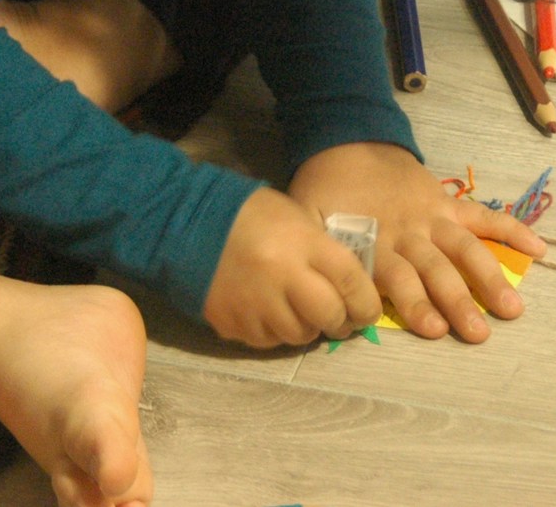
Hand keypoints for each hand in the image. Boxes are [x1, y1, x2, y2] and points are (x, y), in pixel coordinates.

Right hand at [202, 187, 381, 347]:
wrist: (189, 221)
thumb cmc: (251, 215)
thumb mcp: (296, 219)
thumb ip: (323, 252)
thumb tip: (349, 290)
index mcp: (303, 242)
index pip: (351, 281)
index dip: (367, 302)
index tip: (367, 310)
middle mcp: (282, 274)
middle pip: (328, 315)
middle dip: (340, 322)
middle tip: (338, 319)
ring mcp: (255, 302)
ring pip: (299, 335)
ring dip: (306, 328)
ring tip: (299, 312)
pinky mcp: (231, 321)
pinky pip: (266, 341)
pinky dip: (274, 331)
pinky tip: (268, 312)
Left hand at [287, 142, 545, 341]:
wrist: (346, 140)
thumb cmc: (325, 192)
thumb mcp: (308, 221)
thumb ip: (320, 256)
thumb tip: (321, 295)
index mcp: (374, 242)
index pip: (396, 279)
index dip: (413, 304)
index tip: (433, 329)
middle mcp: (408, 234)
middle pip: (436, 271)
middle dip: (457, 302)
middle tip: (478, 333)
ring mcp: (432, 218)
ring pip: (464, 250)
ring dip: (489, 278)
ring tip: (511, 309)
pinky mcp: (447, 203)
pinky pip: (483, 217)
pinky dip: (511, 231)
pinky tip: (539, 250)